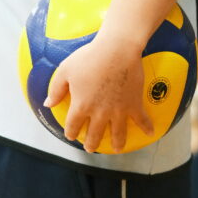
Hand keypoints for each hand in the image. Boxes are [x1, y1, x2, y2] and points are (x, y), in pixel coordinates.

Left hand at [45, 34, 153, 152]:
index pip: (73, 126)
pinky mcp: (134, 105)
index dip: (71, 133)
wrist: (116, 49)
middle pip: (95, 135)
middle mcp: (100, 113)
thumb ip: (56, 89)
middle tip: (91, 147)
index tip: (71, 135)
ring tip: (116, 148)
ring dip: (116, 144)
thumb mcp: (65, 70)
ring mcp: (118, 111)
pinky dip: (147, 128)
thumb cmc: (89, 57)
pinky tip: (150, 133)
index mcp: (82, 105)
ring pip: (118, 135)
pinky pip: (142, 120)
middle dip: (91, 143)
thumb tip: (48, 104)